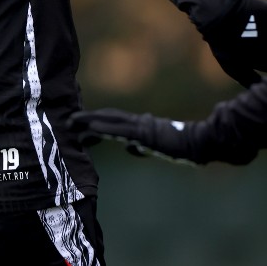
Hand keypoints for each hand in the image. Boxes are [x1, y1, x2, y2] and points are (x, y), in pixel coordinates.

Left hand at [69, 109, 199, 163]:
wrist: (198, 142)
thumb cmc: (182, 147)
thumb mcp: (156, 149)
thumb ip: (142, 147)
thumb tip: (129, 148)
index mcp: (140, 126)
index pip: (114, 122)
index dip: (96, 123)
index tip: (80, 129)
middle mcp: (137, 122)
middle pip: (107, 117)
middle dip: (87, 118)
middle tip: (68, 122)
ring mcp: (140, 125)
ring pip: (109, 120)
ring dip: (90, 120)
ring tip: (72, 122)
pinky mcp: (143, 132)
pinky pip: (120, 129)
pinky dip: (104, 128)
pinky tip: (91, 129)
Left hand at [196, 0, 266, 87]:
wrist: (217, 13)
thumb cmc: (224, 43)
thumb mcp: (233, 67)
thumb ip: (249, 79)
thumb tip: (263, 86)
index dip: (260, 61)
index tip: (248, 54)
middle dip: (266, 48)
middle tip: (248, 41)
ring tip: (250, 30)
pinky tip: (256, 20)